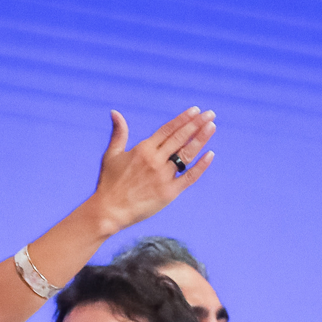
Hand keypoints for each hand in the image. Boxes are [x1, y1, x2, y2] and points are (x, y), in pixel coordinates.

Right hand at [86, 108, 216, 234]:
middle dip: (197, 124)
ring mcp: (163, 176)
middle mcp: (155, 160)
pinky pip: (189, 177)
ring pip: (186, 154)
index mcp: (143, 149)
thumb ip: (118, 133)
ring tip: (212, 127)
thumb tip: (115, 112)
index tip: (196, 110)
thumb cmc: (109, 183)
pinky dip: (201, 166)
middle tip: (210, 114)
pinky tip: (210, 154)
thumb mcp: (111, 154)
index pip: (168, 129)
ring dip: (200, 139)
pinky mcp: (169, 192)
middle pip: (180, 138)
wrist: (109, 211)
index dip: (183, 119)